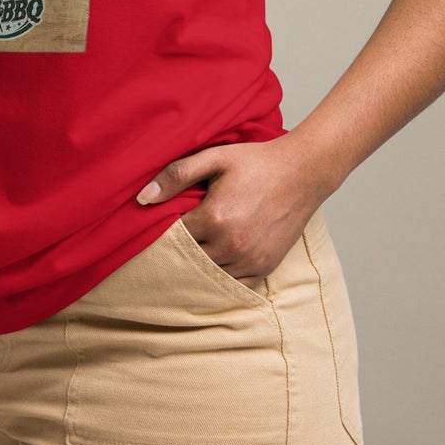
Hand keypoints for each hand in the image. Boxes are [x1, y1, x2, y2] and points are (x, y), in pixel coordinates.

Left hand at [136, 135, 335, 287]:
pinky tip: (211, 265)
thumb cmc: (255, 162)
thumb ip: (175, 176)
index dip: (161, 232)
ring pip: (209, 275)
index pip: (173, 236)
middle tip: (166, 243)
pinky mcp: (265, 268)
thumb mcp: (213, 158)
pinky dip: (220, 278)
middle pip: (188, 259)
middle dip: (176, 251)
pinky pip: (234, 285)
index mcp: (215, 217)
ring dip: (197, 266)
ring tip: (188, 252)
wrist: (302, 172)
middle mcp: (232, 244)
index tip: (156, 225)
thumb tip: (142, 198)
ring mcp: (251, 260)